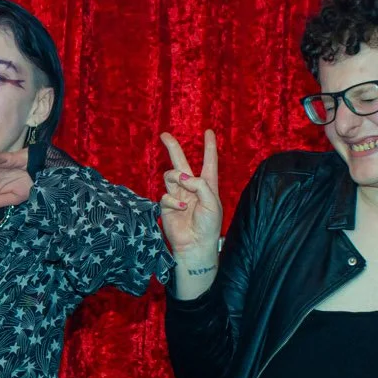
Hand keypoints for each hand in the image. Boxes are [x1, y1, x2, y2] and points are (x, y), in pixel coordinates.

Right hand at [158, 130, 223, 260]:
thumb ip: (199, 185)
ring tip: (183, 186)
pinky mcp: (167, 206)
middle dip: (173, 148)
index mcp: (207, 185)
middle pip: (180, 162)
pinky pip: (166, 195)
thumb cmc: (209, 225)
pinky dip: (174, 200)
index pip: (209, 162)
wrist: (196, 245)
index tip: (209, 132)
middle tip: (164, 135)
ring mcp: (178, 195)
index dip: (209, 147)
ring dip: (176, 177)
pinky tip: (182, 209)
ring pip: (171, 175)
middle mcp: (191, 187)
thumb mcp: (212, 202)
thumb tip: (182, 177)